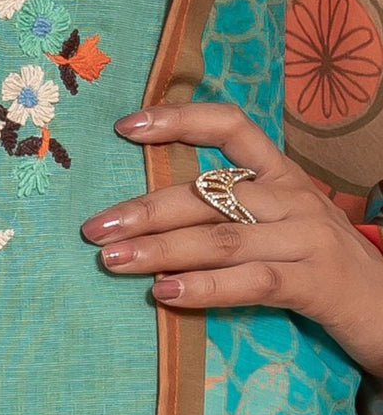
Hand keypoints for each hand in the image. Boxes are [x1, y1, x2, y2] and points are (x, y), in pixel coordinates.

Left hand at [79, 101, 382, 377]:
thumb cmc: (320, 268)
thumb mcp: (280, 226)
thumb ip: (229, 213)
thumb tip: (146, 218)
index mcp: (281, 175)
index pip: (230, 126)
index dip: (179, 120)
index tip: (126, 126)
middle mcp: (293, 197)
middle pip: (207, 193)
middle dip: (144, 208)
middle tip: (94, 226)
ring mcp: (307, 238)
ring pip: (220, 237)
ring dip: (159, 250)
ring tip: (112, 259)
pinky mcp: (316, 283)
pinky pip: (251, 280)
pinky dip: (204, 287)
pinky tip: (165, 294)